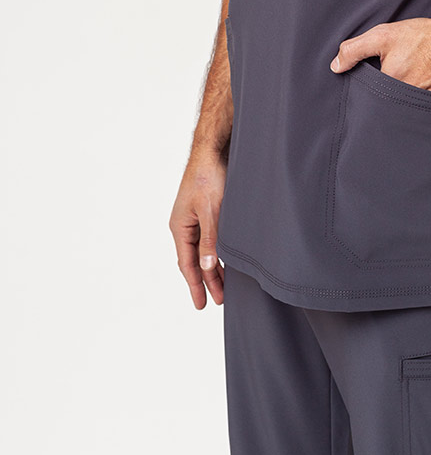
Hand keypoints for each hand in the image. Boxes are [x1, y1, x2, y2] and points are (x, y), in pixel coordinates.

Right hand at [169, 152, 227, 308]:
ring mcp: (195, 217)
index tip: (202, 304)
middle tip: (219, 300)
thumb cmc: (208, 176)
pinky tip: (227, 258)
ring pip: (204, 249)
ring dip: (214, 267)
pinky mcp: (206, 209)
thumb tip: (207, 267)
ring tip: (226, 286)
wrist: (213, 149)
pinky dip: (218, 251)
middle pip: (195, 260)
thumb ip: (210, 240)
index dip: (196, 285)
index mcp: (179, 227)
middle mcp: (184, 225)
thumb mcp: (211, 211)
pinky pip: (210, 237)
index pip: (187, 264)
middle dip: (207, 280)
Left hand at [329, 6, 430, 96]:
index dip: (376, 91)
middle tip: (404, 80)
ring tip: (419, 83)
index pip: (375, 98)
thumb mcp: (384, 35)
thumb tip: (335, 67)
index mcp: (392, 83)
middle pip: (393, 106)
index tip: (383, 82)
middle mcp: (411, 99)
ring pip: (413, 111)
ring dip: (412, 103)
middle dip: (393, 98)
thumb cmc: (424, 36)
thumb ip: (355, 49)